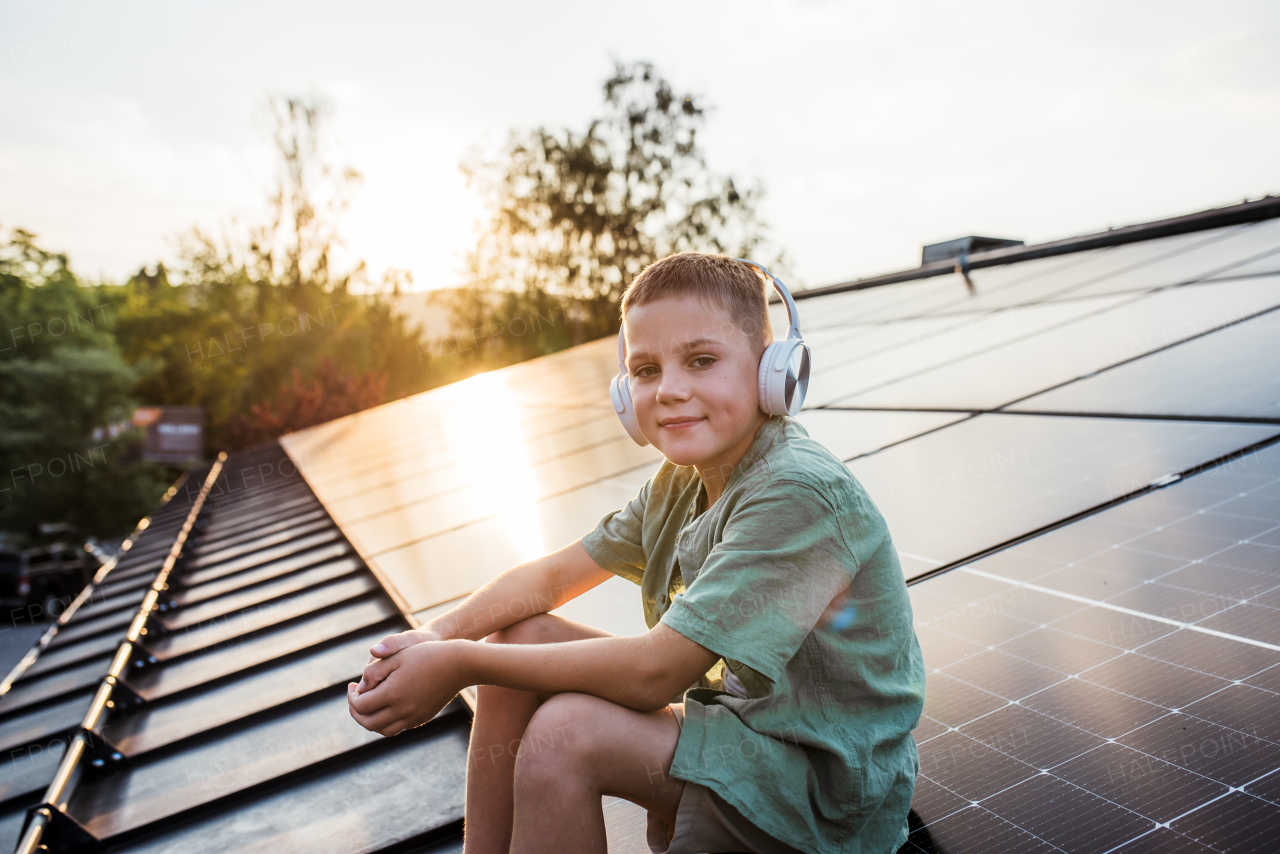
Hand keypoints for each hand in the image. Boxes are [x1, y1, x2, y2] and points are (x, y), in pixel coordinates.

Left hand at [348, 640, 463, 735]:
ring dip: (370, 721)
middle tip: (354, 699)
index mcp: (393, 694)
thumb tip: (360, 688)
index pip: (360, 705)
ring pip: (383, 730)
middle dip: (356, 712)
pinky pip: (398, 727)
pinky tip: (386, 707)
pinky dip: (386, 722)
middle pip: (368, 722)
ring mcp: (414, 717)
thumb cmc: (427, 654)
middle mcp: (402, 710)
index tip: (351, 686)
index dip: (351, 697)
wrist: (459, 664)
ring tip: (368, 706)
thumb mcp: (398, 655)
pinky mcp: (423, 718)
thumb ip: (374, 671)